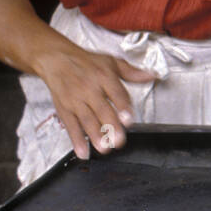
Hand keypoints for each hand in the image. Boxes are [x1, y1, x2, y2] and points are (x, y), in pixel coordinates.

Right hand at [34, 45, 157, 159]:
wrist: (56, 59)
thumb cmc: (86, 62)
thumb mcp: (111, 62)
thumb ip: (132, 73)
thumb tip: (153, 75)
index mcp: (104, 76)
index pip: (116, 93)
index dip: (123, 107)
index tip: (128, 120)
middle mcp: (89, 89)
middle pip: (102, 110)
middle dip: (110, 126)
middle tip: (119, 141)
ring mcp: (75, 100)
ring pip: (86, 120)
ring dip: (95, 135)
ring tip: (104, 148)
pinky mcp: (64, 109)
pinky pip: (71, 126)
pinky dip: (76, 140)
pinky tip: (83, 151)